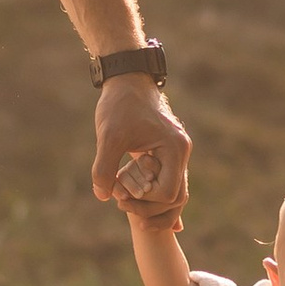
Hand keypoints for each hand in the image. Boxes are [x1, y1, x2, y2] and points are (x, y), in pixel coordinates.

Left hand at [94, 74, 189, 216]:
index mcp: (174, 148)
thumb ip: (104, 168)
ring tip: (122, 197)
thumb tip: (103, 196)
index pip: (167, 194)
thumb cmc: (120, 105)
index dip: (143, 200)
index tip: (119, 194)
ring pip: (171, 191)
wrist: (127, 80)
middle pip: (174, 197)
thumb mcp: (108, 137)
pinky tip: (132, 193)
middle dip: (147, 205)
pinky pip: (164, 180)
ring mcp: (175, 152)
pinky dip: (150, 191)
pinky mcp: (166, 152)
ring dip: (148, 200)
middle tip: (119, 201)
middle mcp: (181, 152)